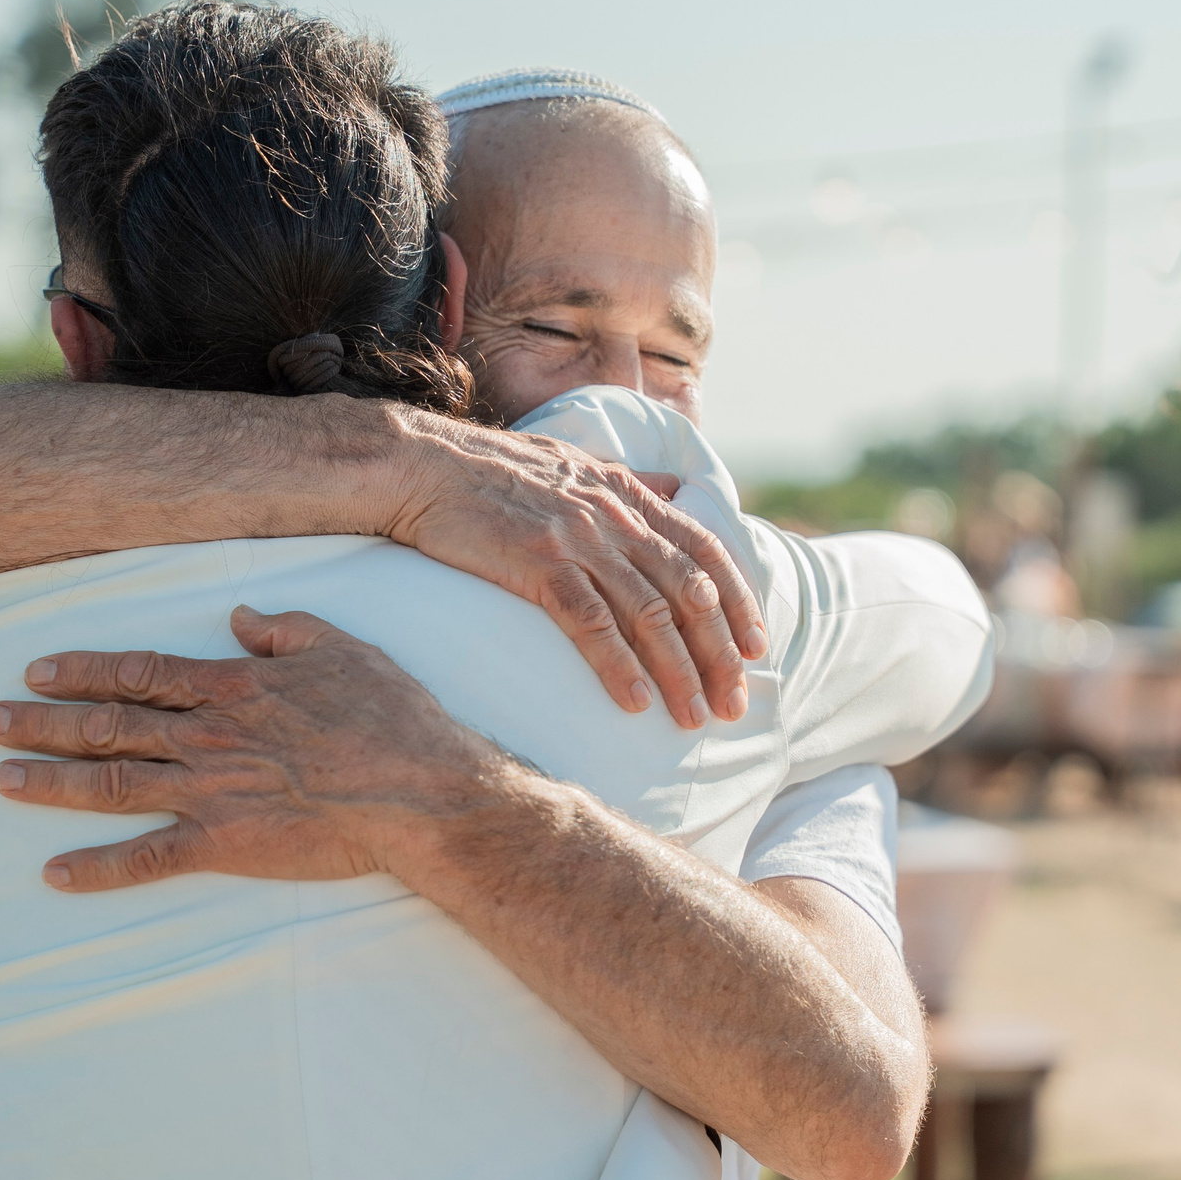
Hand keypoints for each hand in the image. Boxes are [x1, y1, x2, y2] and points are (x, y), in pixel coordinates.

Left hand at [0, 607, 519, 891]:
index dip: (83, 671)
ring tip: (0, 779)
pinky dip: (97, 868)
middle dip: (42, 722)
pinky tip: (54, 873)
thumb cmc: (392, 718)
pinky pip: (148, 859)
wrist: (421, 792)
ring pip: (111, 783)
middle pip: (107, 725)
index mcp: (232, 688)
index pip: (139, 672)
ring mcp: (210, 793)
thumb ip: (284, 630)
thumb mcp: (342, 649)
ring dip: (50, 782)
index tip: (36, 669)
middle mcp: (207, 737)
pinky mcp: (224, 846)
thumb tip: (239, 616)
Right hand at [378, 410, 765, 729]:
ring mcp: (577, 539)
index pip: (706, 548)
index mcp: (627, 494)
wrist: (422, 465)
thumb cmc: (492, 472)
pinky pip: (591, 623)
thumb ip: (631, 482)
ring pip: (648, 613)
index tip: (758, 645)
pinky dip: (619, 665)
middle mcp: (613, 516)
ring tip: (693, 717)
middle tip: (735, 703)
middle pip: (688, 591)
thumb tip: (676, 489)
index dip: (738, 599)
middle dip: (720, 652)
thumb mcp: (578, 462)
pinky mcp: (537, 563)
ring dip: (678, 671)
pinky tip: (635, 702)